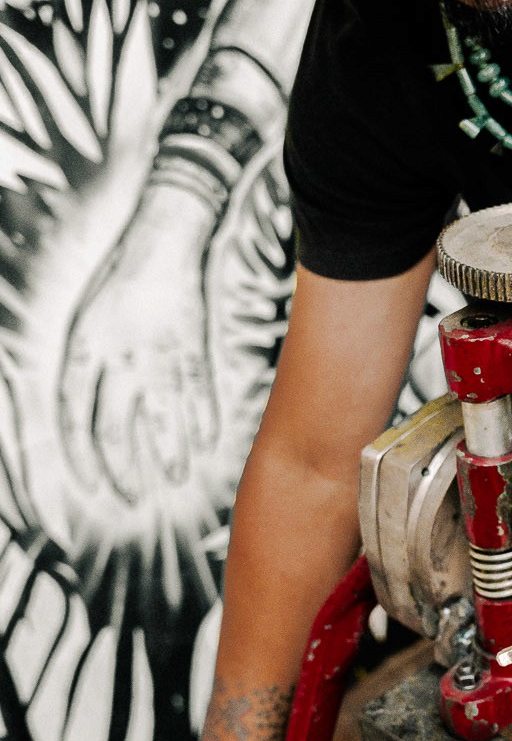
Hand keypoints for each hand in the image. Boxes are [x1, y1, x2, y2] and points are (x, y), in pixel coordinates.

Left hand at [59, 183, 220, 502]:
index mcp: (85, 350)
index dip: (81, 458)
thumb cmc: (119, 284)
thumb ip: (85, 371)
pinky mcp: (192, 351)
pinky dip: (205, 423)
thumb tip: (90, 419)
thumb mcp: (85, 323)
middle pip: (114, 429)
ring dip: (170, 455)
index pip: (75, 418)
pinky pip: (200, 398)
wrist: (164, 244)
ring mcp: (158, 358)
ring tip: (175, 477)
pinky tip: (207, 442)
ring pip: (162, 422)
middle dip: (123, 471)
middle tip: (130, 496)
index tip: (92, 485)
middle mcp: (119, 360)